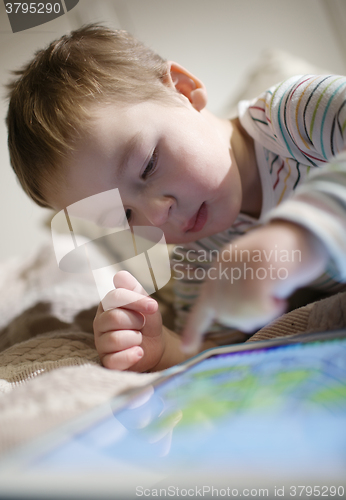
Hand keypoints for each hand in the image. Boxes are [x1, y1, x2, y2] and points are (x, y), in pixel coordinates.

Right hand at [93, 270, 164, 371]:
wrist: (155, 346)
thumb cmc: (147, 321)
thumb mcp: (145, 304)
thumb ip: (135, 290)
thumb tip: (120, 275)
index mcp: (107, 305)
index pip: (114, 297)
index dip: (135, 301)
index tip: (153, 306)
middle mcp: (100, 323)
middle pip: (114, 318)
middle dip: (135, 321)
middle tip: (141, 324)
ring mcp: (101, 343)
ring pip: (115, 339)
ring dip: (135, 339)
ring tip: (139, 339)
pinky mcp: (107, 361)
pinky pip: (114, 360)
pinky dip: (131, 356)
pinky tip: (139, 352)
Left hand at [182, 221, 327, 351]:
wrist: (302, 230)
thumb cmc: (282, 259)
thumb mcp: (254, 276)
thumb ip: (243, 297)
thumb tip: (243, 323)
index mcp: (220, 271)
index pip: (203, 305)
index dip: (194, 328)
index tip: (186, 347)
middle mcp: (225, 267)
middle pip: (227, 315)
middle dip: (248, 318)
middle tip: (270, 304)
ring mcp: (241, 265)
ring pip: (241, 312)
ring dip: (262, 314)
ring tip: (276, 298)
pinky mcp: (260, 265)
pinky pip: (258, 304)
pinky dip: (272, 309)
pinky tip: (281, 298)